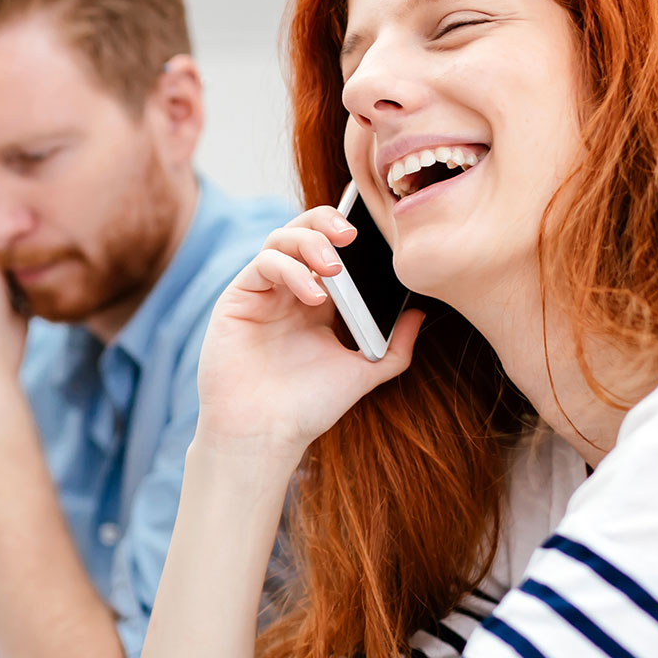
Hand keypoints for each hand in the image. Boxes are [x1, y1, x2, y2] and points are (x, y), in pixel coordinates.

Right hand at [195, 205, 422, 459]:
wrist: (264, 435)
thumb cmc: (306, 409)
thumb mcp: (361, 373)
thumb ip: (394, 348)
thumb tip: (419, 314)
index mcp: (316, 302)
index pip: (330, 248)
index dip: (347, 232)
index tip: (375, 233)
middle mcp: (287, 291)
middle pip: (303, 231)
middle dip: (327, 222)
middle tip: (353, 236)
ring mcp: (261, 293)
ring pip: (280, 239)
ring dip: (311, 243)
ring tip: (335, 269)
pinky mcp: (237, 299)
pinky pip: (263, 264)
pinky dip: (291, 270)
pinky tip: (314, 297)